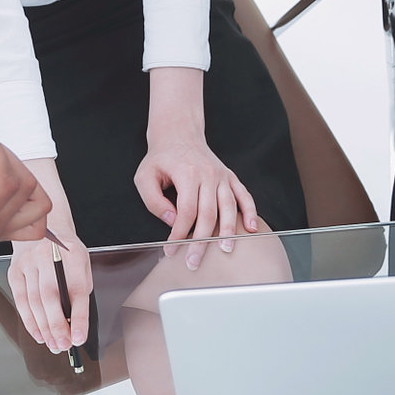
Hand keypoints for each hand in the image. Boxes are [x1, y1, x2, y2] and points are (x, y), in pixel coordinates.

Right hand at [8, 233, 91, 353]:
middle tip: (63, 345)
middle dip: (57, 326)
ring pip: (34, 301)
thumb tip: (75, 322)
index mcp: (72, 254)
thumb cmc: (66, 251)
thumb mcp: (81, 264)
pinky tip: (38, 334)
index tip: (79, 337)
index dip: (78, 317)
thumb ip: (80, 289)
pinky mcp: (15, 271)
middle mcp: (47, 257)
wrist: (44, 226)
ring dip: (43, 327)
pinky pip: (21, 300)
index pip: (76, 289)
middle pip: (50, 297)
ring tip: (53, 344)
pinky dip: (29, 320)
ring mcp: (28, 263)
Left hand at [136, 134, 262, 265]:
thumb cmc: (161, 158)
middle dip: (202, 241)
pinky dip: (250, 212)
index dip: (180, 233)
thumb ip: (154, 201)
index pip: (187, 211)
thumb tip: (172, 221)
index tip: (172, 249)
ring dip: (228, 231)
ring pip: (228, 207)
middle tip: (194, 261)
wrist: (179, 134)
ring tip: (226, 250)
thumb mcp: (145, 177)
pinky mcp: (230, 177)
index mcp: (187, 173)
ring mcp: (221, 176)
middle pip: (208, 214)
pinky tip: (250, 228)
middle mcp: (208, 174)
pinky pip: (244, 195)